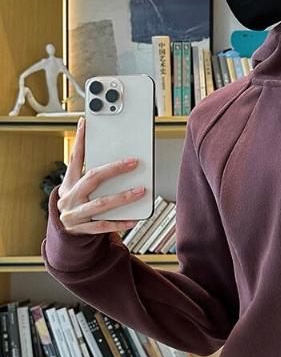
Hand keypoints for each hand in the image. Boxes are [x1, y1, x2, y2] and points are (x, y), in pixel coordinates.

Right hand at [55, 116, 144, 234]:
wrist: (63, 233)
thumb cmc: (77, 204)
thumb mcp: (76, 187)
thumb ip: (91, 175)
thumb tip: (116, 158)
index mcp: (69, 183)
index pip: (74, 158)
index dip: (79, 140)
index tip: (86, 123)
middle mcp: (70, 196)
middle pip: (92, 178)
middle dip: (114, 169)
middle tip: (134, 162)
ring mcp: (75, 213)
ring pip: (101, 203)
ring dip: (123, 196)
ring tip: (141, 191)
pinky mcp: (82, 229)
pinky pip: (103, 226)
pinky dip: (119, 222)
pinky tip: (134, 219)